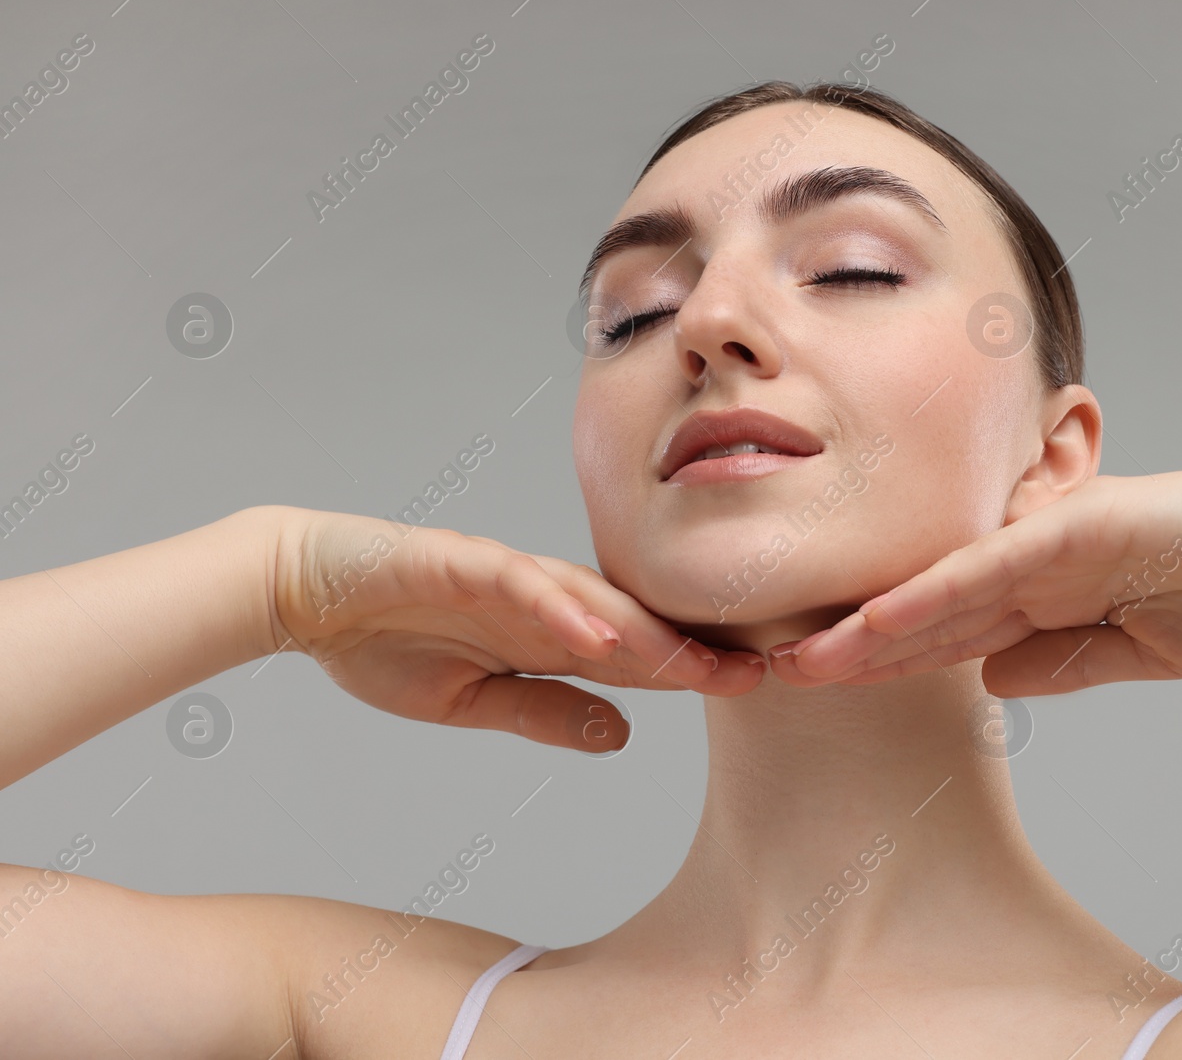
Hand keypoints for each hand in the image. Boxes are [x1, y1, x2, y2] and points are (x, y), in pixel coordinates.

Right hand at [265, 507, 765, 750]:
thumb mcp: (475, 701)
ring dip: (644, 630)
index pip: (635, 653)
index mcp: (548, 631)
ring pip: (589, 598)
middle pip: (631, 623)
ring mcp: (505, 575)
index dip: (692, 669)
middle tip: (758, 673)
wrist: (306, 592)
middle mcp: (541, 598)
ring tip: (696, 663)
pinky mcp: (460, 562)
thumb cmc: (387, 639)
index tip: (752, 688)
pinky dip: (559, 607)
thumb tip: (623, 735)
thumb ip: (547, 711)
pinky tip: (598, 633)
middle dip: (693, 649)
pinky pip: (517, 584)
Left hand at [764, 453, 1181, 695]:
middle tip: (777, 673)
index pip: (951, 635)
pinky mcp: (1069, 533)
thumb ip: (1064, 664)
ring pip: (936, 595)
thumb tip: (993, 679)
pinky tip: (870, 630)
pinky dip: (926, 603)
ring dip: (865, 633)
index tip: (830, 687)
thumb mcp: (1140, 654)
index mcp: (1050, 595)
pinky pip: (982, 575)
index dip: (887, 662)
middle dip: (851, 650)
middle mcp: (1034, 566)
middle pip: (924, 615)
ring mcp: (1047, 545)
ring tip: (794, 664)